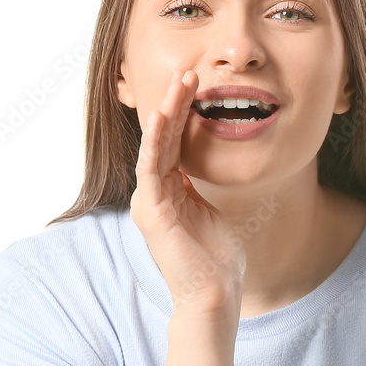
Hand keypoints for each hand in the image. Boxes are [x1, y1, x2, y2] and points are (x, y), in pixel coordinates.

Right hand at [129, 69, 245, 319]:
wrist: (214, 294)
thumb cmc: (216, 260)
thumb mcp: (209, 213)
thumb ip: (199, 190)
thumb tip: (202, 169)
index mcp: (168, 193)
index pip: (173, 144)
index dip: (182, 113)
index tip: (195, 84)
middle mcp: (153, 194)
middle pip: (162, 139)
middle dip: (174, 103)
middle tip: (187, 71)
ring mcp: (149, 202)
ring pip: (156, 146)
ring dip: (167, 112)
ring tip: (180, 82)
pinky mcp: (151, 211)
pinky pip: (151, 168)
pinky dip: (155, 141)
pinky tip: (162, 116)